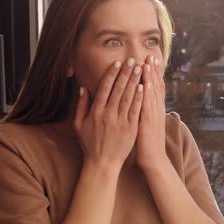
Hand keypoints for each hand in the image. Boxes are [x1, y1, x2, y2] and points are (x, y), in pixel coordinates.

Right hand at [74, 59, 143, 174]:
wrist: (102, 163)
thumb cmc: (89, 143)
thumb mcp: (79, 124)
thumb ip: (81, 105)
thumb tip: (83, 87)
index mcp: (96, 112)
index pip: (105, 88)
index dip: (111, 74)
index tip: (117, 63)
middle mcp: (108, 114)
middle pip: (119, 89)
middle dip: (126, 73)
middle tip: (132, 60)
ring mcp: (120, 121)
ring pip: (129, 97)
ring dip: (135, 81)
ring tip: (140, 68)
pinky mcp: (131, 128)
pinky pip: (136, 110)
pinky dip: (140, 97)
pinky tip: (144, 87)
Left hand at [135, 55, 167, 172]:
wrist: (154, 159)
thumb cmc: (148, 142)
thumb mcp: (149, 123)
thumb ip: (148, 111)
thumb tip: (145, 101)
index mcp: (155, 109)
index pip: (156, 87)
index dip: (155, 73)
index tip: (152, 59)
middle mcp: (156, 110)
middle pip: (156, 86)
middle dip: (153, 70)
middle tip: (151, 55)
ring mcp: (153, 115)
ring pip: (152, 93)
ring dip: (150, 77)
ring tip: (147, 63)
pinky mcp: (148, 122)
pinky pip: (147, 105)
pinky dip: (147, 94)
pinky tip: (144, 83)